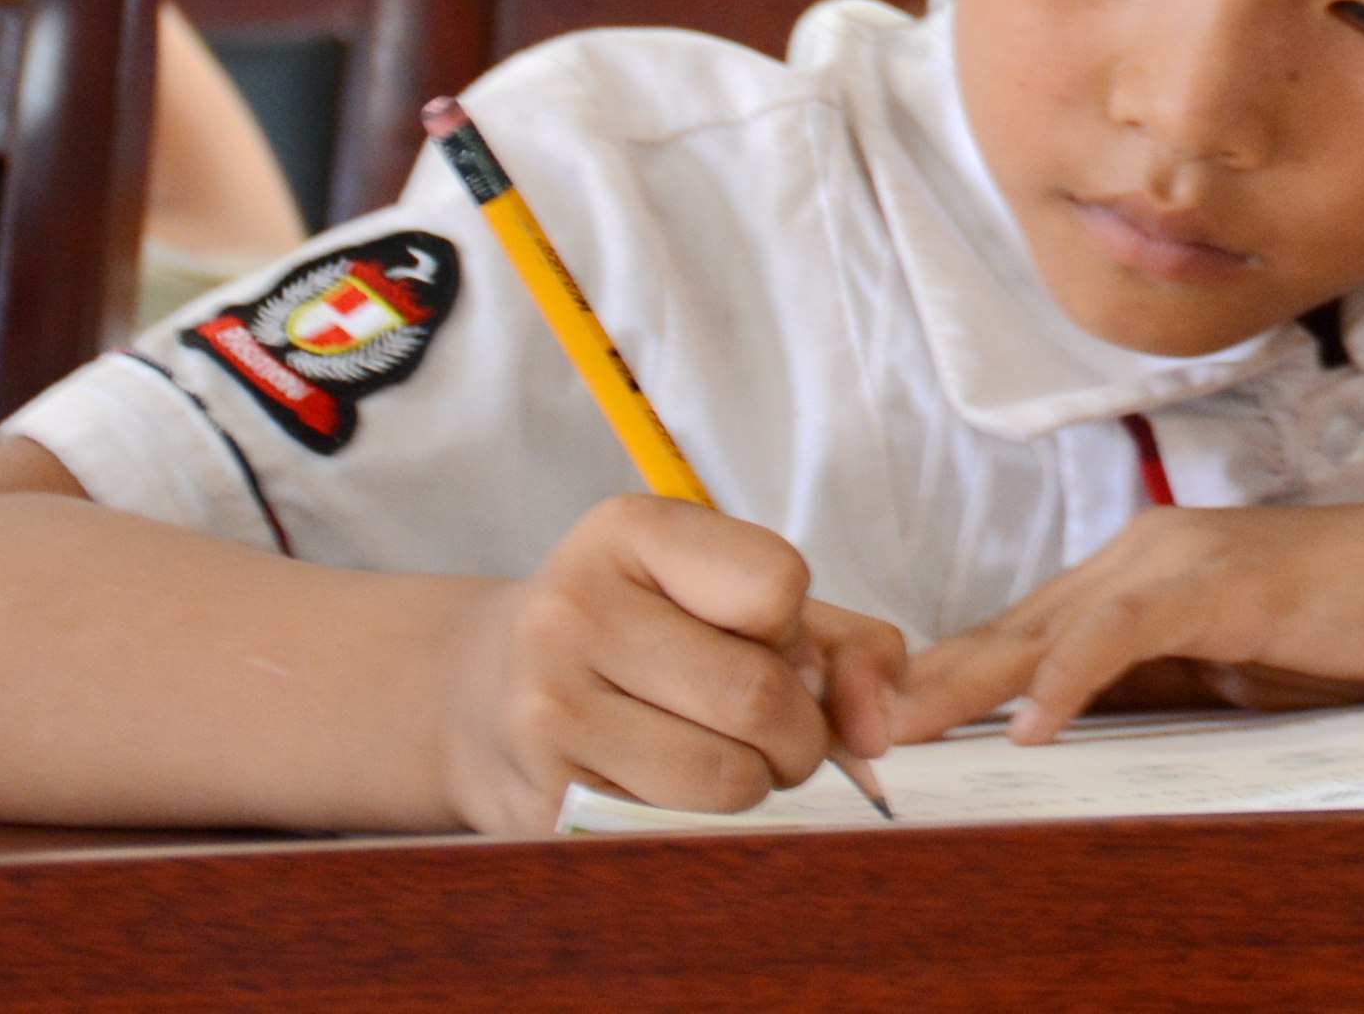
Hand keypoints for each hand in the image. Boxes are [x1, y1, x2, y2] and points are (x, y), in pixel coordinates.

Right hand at [435, 494, 905, 834]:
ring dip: (758, 784)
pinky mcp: (542, 799)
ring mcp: (546, 709)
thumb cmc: (652, 638)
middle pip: (757, 694)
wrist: (485, 694)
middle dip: (799, 731)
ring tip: (729, 759)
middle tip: (777, 731)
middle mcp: (573, 611)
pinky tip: (673, 790)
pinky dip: (707, 823)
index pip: (777, 584)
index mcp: (629, 532)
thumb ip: (847, 646)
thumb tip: (878, 729)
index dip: (792, 628)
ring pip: (726, 777)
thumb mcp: (742, 602)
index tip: (762, 637)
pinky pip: (679, 830)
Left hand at [889, 497, 1363, 744]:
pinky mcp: (1219, 583)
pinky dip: (1072, 678)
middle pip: (1008, 630)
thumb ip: (1144, 685)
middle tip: (843, 740)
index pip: (1016, 638)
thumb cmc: (1340, 622)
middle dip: (920, 687)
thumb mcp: (1221, 666)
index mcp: (1131, 576)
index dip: (941, 687)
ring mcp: (1177, 561)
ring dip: (965, 684)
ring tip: (899, 735)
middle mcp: (1137, 554)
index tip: (874, 741)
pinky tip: (1032, 724)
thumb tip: (1059, 737)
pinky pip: (1125, 632)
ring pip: (1046, 627)